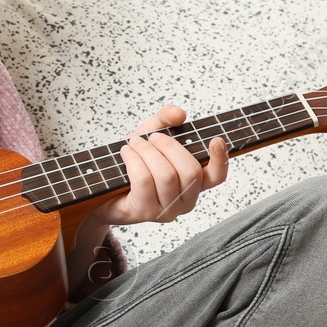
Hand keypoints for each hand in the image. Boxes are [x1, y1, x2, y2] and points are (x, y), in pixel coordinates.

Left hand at [91, 103, 228, 226]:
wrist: (106, 188)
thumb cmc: (135, 163)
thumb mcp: (151, 135)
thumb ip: (165, 119)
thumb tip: (179, 113)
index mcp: (194, 183)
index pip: (217, 176)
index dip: (221, 159)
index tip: (215, 139)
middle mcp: (185, 200)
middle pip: (190, 171)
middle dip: (168, 146)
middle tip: (152, 137)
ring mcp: (166, 210)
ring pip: (166, 175)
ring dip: (147, 151)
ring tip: (135, 143)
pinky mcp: (145, 212)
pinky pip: (143, 180)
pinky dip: (133, 160)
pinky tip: (126, 153)